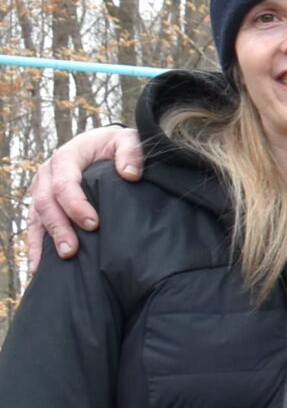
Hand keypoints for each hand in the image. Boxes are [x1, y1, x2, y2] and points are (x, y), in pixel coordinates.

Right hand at [25, 125, 142, 264]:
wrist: (103, 145)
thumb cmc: (115, 145)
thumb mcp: (127, 140)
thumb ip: (131, 152)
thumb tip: (130, 173)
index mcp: (66, 157)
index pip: (65, 183)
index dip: (76, 205)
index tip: (93, 224)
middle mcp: (48, 174)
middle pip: (46, 203)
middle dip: (59, 228)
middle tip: (72, 250)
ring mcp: (42, 189)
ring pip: (37, 216)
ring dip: (45, 240)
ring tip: (55, 263)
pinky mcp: (42, 203)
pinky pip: (34, 225)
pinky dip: (35, 245)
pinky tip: (39, 267)